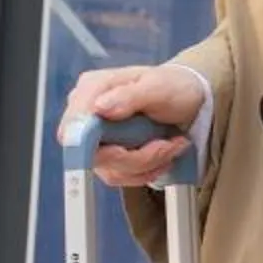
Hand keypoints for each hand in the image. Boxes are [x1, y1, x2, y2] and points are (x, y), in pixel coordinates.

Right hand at [63, 65, 204, 188]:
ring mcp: (96, 139)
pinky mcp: (108, 157)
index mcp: (92, 89)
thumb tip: (99, 108)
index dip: (89, 146)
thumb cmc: (173, 86)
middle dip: (134, 157)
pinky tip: (164, 154)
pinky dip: (147, 170)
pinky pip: (120, 176)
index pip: (73, 127)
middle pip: (92, 155)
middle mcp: (88, 115)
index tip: (121, 151)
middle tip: (166, 145)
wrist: (189, 98)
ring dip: (148, 164)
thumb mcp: (157, 86)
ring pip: (110, 170)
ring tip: (171, 145)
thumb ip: (129, 96)